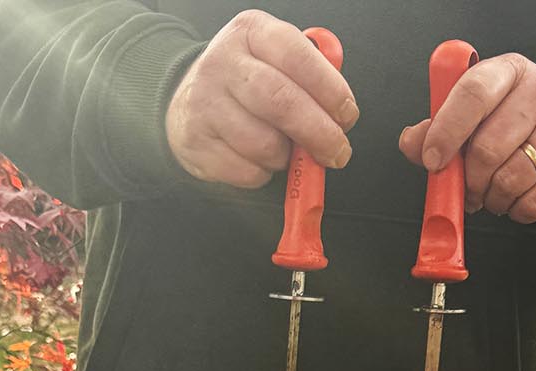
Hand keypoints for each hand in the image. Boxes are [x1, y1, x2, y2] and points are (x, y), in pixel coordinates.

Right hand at [166, 10, 357, 188]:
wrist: (188, 100)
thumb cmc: (245, 82)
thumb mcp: (273, 58)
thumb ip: (309, 75)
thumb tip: (341, 111)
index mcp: (251, 32)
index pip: (297, 57)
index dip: (330, 90)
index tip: (347, 115)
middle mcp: (224, 63)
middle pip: (282, 102)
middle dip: (319, 133)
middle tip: (337, 152)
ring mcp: (206, 103)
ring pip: (264, 144)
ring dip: (286, 157)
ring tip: (286, 151)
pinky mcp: (197, 142)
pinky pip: (246, 171)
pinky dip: (263, 173)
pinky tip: (259, 160)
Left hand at [399, 53, 535, 224]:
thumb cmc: (509, 133)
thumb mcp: (471, 122)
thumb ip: (436, 131)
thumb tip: (412, 142)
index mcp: (507, 71)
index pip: (473, 93)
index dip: (447, 130)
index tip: (432, 160)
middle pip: (488, 147)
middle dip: (469, 181)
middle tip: (468, 191)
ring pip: (511, 180)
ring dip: (493, 199)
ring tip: (495, 193)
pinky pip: (534, 203)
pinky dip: (518, 212)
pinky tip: (519, 199)